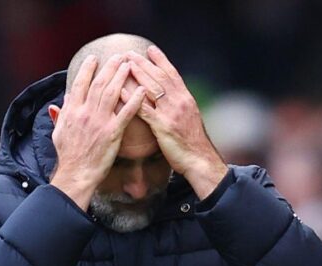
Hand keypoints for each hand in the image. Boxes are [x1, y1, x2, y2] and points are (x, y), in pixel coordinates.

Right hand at [49, 54, 147, 208]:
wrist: (76, 174)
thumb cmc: (68, 155)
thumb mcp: (58, 132)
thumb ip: (61, 114)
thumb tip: (62, 101)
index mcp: (72, 111)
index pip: (80, 84)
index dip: (88, 69)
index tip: (94, 58)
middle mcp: (86, 113)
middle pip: (99, 84)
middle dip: (109, 67)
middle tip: (118, 56)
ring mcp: (100, 122)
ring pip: (112, 93)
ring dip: (121, 77)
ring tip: (129, 65)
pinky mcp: (113, 133)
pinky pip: (126, 113)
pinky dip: (134, 100)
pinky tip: (142, 90)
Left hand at [125, 46, 227, 197]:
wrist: (200, 160)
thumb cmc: (194, 143)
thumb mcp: (190, 119)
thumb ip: (180, 106)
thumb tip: (172, 97)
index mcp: (186, 99)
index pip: (172, 74)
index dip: (161, 60)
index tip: (150, 49)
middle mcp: (180, 102)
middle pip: (160, 77)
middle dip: (144, 63)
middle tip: (130, 53)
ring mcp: (171, 113)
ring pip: (152, 89)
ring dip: (138, 75)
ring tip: (125, 64)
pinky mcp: (163, 127)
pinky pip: (144, 110)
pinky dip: (131, 99)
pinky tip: (121, 92)